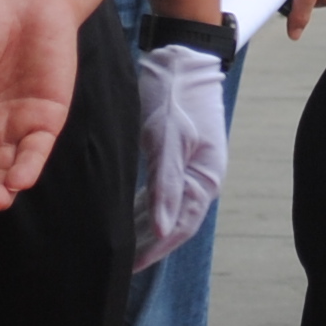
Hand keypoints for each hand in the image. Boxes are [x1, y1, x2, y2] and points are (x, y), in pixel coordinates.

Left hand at [132, 44, 229, 269]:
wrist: (182, 58)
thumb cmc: (175, 94)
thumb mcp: (167, 139)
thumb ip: (165, 184)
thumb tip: (162, 229)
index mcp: (206, 177)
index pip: (181, 226)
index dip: (156, 249)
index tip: (131, 267)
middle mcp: (202, 177)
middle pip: (175, 222)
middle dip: (149, 244)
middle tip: (119, 264)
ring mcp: (192, 167)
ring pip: (167, 208)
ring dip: (145, 228)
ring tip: (119, 246)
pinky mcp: (178, 156)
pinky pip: (163, 191)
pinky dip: (145, 207)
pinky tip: (128, 216)